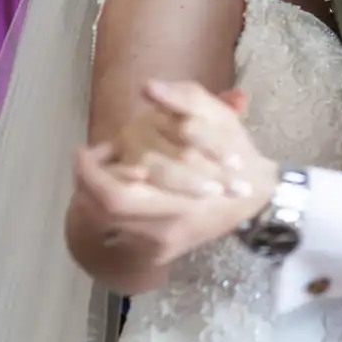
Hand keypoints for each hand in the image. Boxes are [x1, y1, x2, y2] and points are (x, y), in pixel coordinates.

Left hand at [84, 81, 279, 267]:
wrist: (258, 198)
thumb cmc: (236, 153)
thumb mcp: (220, 117)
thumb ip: (185, 99)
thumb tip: (148, 88)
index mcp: (181, 197)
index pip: (115, 194)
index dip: (92, 174)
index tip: (83, 150)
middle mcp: (169, 226)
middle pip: (106, 213)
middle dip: (87, 184)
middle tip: (82, 160)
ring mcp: (163, 243)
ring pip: (109, 224)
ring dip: (94, 196)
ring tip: (92, 174)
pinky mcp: (161, 253)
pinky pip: (121, 233)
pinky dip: (110, 211)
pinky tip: (114, 189)